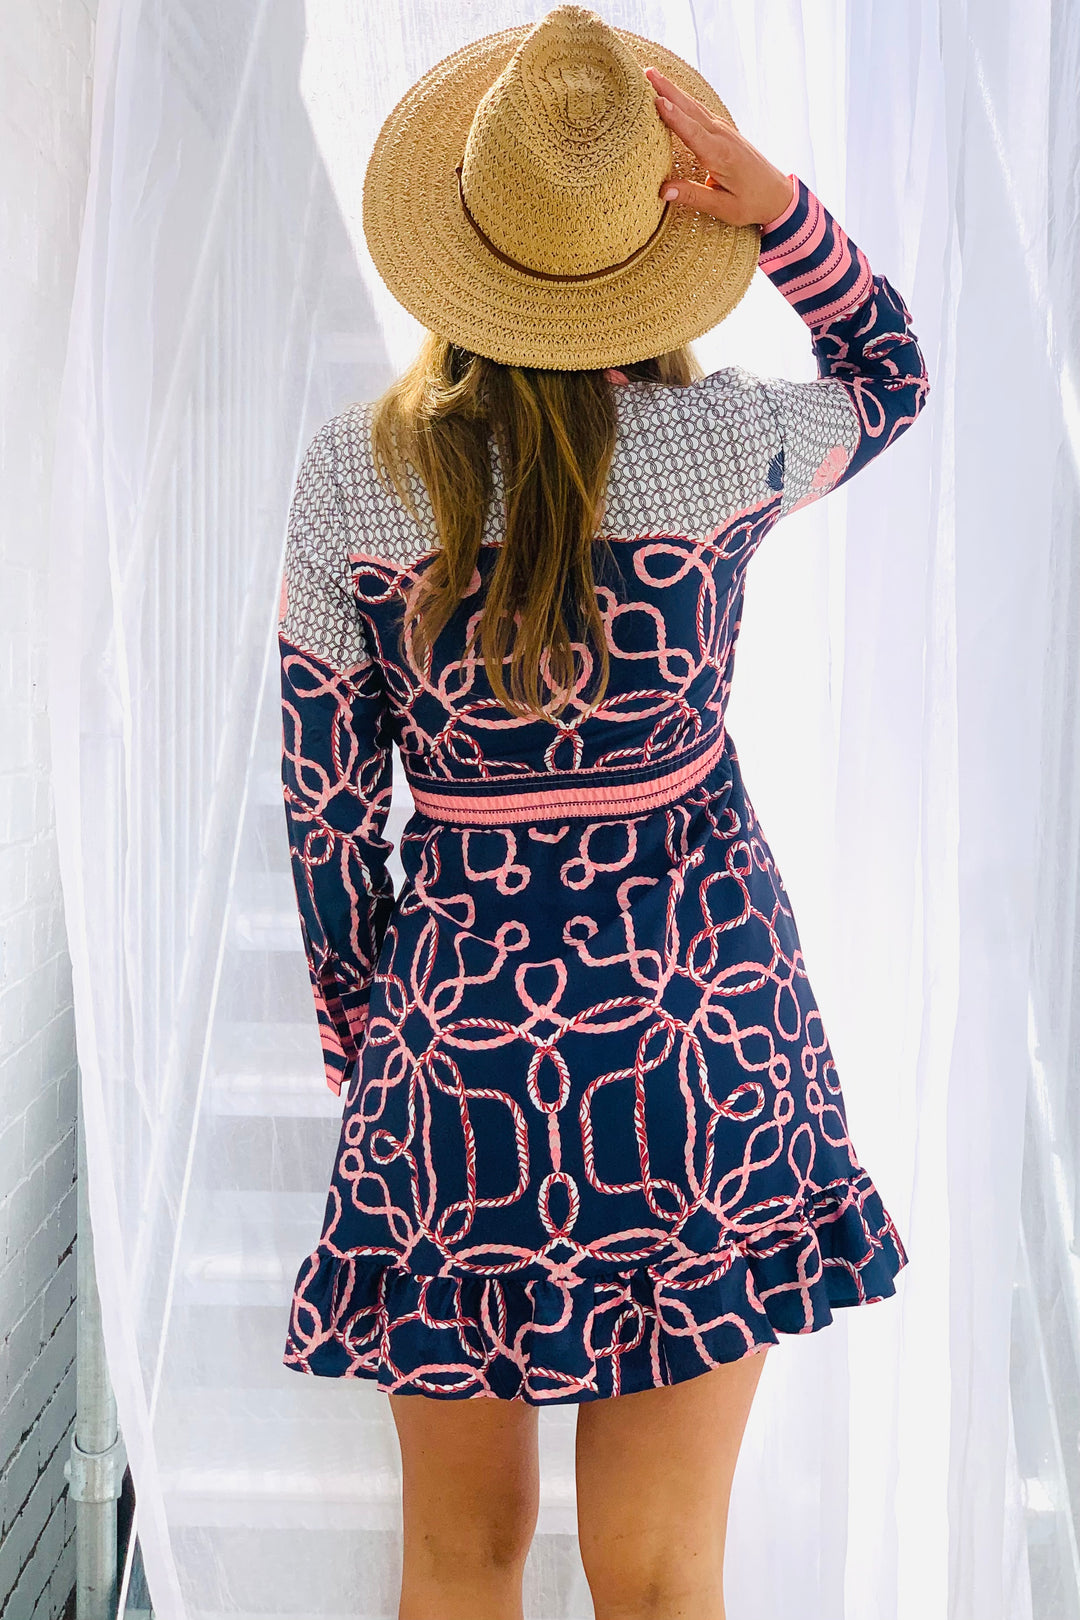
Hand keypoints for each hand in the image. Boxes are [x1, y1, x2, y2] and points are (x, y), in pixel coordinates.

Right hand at [645, 66, 794, 228]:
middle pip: (690, 110)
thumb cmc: (752, 204)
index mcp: (720, 156)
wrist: (778, 195)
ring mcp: (725, 131)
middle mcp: (722, 138)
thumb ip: (693, 197)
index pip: (692, 132)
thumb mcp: (723, 208)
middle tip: (647, 73)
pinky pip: (701, 112)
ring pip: (695, 107)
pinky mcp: (725, 132)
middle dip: (668, 91)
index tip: (656, 100)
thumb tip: (663, 191)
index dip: (673, 117)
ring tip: (654, 75)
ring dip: (674, 90)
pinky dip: (685, 100)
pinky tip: (674, 93)